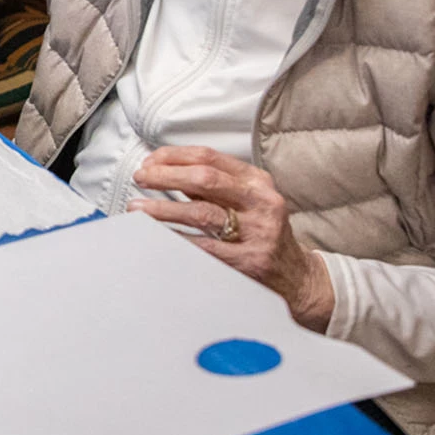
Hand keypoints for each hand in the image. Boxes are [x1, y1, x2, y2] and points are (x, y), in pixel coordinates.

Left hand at [129, 145, 335, 330]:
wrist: (296, 277)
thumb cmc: (262, 234)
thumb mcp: (246, 201)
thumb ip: (209, 187)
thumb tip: (162, 171)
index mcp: (257, 182)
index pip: (209, 157)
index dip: (173, 156)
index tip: (149, 161)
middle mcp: (260, 203)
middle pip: (204, 180)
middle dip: (165, 176)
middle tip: (141, 178)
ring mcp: (257, 233)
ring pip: (201, 213)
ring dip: (162, 209)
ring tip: (137, 208)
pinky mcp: (249, 261)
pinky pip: (203, 247)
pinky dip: (175, 239)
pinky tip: (156, 236)